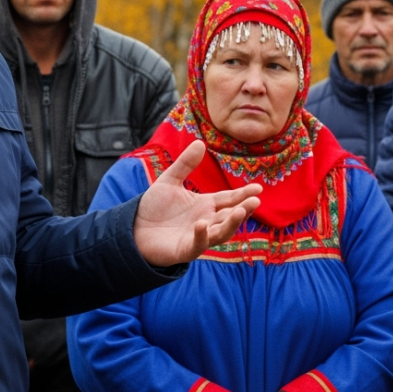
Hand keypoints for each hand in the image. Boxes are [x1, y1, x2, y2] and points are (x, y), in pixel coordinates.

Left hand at [133, 140, 261, 265]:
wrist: (134, 229)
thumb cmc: (154, 207)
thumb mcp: (169, 181)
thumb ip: (185, 164)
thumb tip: (200, 142)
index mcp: (206, 205)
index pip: (230, 199)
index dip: (243, 194)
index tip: (258, 188)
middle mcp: (207, 221)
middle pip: (230, 216)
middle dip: (244, 209)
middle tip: (255, 200)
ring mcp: (198, 237)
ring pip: (221, 233)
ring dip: (232, 223)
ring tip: (240, 212)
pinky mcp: (185, 249)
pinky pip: (198, 245)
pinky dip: (201, 236)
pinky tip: (201, 224)